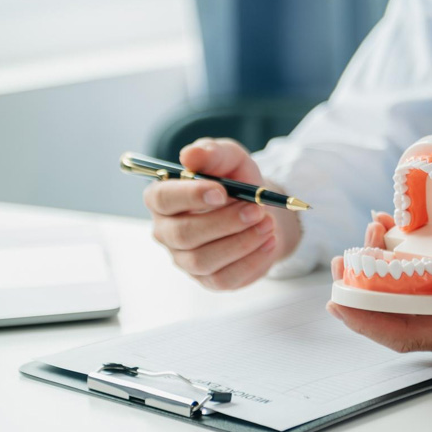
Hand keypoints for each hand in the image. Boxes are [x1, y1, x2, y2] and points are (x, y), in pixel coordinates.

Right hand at [143, 138, 300, 289]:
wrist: (259, 209)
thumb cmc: (235, 181)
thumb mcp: (230, 158)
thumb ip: (212, 152)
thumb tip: (190, 155)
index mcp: (162, 197)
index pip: (162, 199)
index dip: (190, 195)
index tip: (222, 192)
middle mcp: (167, 231)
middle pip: (183, 234)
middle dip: (224, 222)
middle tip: (256, 209)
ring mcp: (184, 259)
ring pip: (203, 260)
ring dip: (240, 242)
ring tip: (268, 223)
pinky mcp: (208, 279)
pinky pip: (224, 278)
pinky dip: (251, 261)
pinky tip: (269, 242)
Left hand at [328, 213, 431, 359]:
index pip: (404, 332)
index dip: (366, 319)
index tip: (337, 301)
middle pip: (396, 319)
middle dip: (363, 292)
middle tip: (342, 260)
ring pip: (407, 303)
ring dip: (381, 274)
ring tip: (368, 237)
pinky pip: (424, 290)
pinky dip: (404, 266)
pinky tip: (396, 237)